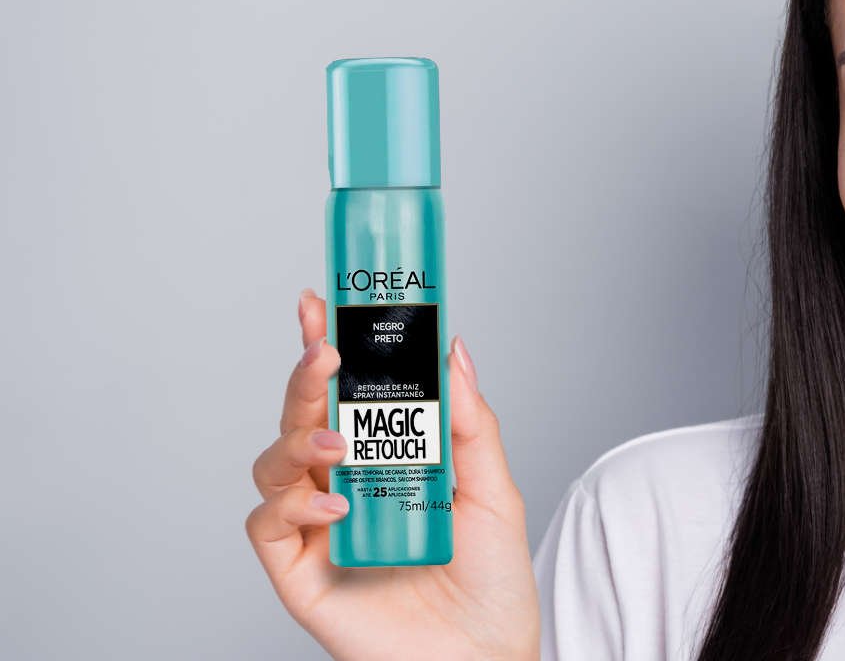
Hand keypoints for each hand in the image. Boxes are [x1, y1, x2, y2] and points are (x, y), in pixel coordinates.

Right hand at [245, 289, 539, 659]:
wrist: (486, 656)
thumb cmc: (490, 582)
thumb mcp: (492, 488)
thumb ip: (470, 421)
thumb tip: (452, 348)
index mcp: (384, 460)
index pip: (343, 395)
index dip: (325, 347)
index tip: (319, 303)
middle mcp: (342, 486)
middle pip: (300, 418)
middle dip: (304, 377)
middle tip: (323, 349)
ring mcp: (316, 529)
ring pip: (272, 464)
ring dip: (296, 438)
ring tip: (337, 442)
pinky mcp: (299, 575)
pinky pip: (268, 525)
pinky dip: (293, 505)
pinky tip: (335, 504)